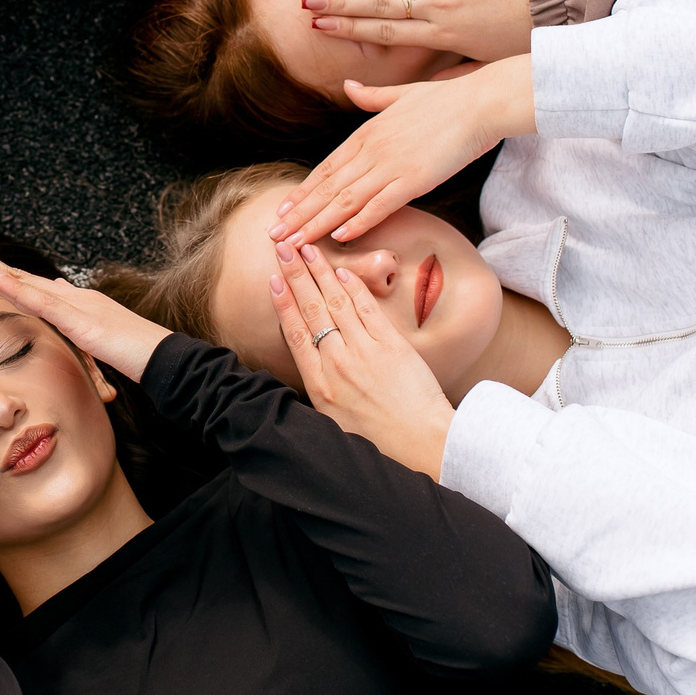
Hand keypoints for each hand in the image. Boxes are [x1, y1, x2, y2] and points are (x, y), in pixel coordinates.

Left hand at [0, 231, 167, 381]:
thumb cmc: (135, 351)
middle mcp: (66, 294)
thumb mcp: (96, 332)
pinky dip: (13, 286)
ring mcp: (72, 304)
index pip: (20, 282)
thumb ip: (75, 310)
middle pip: (12, 273)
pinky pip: (39, 301)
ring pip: (18, 280)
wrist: (165, 359)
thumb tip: (58, 287)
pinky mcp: (78, 320)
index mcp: (67, 301)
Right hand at [268, 244, 452, 476]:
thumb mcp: (335, 422)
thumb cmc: (380, 441)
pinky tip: (342, 272)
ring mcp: (365, 354)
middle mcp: (337, 365)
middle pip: (312, 310)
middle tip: (283, 247)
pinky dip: (354, 289)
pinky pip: (368, 311)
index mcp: (319, 386)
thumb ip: (321, 389)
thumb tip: (311, 363)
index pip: (295, 334)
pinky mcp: (393, 348)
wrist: (423, 447)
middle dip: (296, 275)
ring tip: (308, 249)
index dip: (283, 303)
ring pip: (336, 304)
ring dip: (320, 272)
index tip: (273, 279)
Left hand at [270, 55, 535, 244]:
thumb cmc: (448, 99)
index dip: (303, 192)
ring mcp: (391, 165)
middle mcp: (372, 150)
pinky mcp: (415, 179)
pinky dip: (358, 221)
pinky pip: (380, 204)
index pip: (326, 168)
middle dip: (299, 215)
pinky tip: (339, 236)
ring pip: (345, 200)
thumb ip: (372, 96)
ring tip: (294, 243)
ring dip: (317, 224)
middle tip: (274, 236)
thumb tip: (349, 86)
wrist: (482, 101)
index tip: (283, 211)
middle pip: (327, 188)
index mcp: (367, 133)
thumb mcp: (402, 94)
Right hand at [305, 0, 534, 65]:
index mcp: (444, 35)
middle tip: (306, 4)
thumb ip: (448, 74)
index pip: (386, 32)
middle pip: (378, 5)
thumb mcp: (484, 64)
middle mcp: (439, 6)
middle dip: (339, 5)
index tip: (321, 28)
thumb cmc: (523, 36)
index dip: (350, 30)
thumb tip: (420, 91)